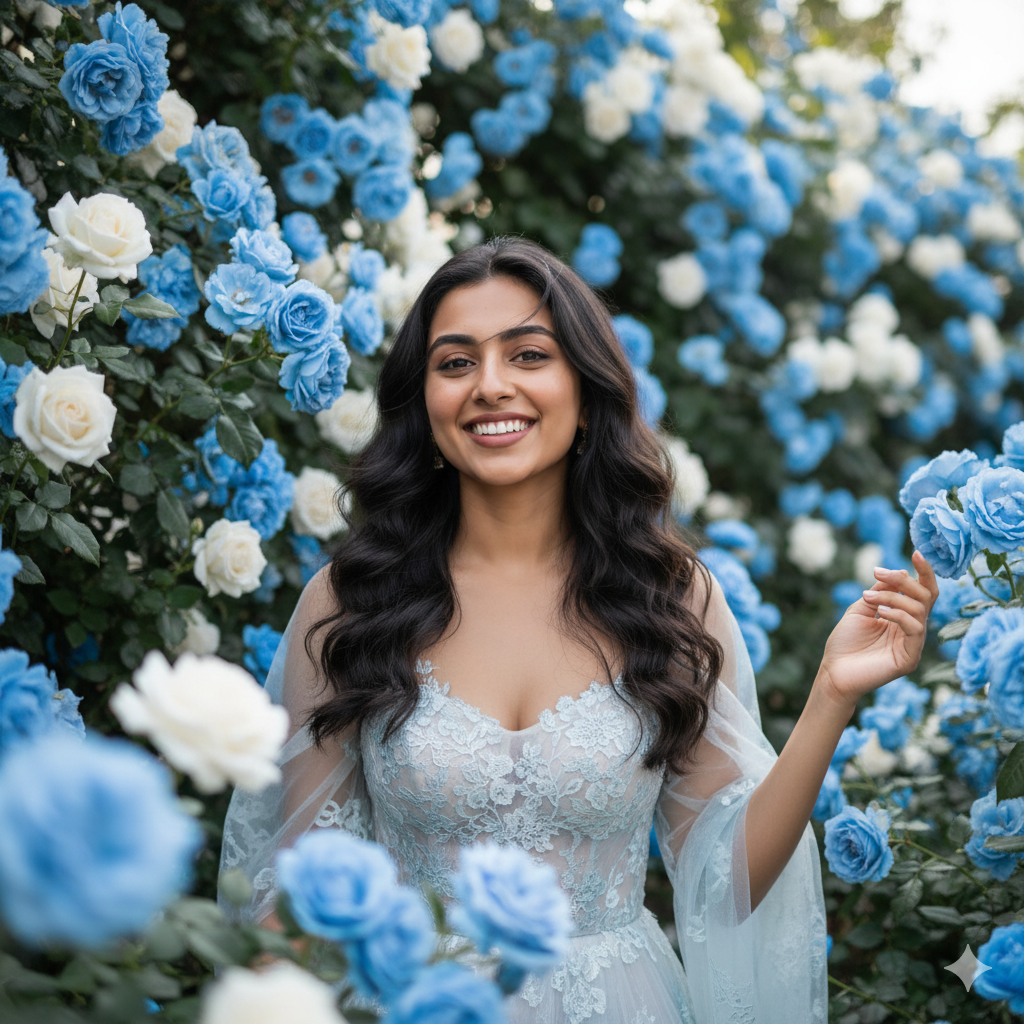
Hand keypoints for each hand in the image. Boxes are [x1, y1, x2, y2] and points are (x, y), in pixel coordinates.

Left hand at [817, 550, 938, 711]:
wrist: (833, 671)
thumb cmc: (845, 642)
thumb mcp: (861, 608)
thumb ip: (880, 591)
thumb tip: (899, 571)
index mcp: (903, 616)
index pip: (923, 592)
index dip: (924, 572)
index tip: (916, 552)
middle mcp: (912, 629)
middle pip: (926, 597)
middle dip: (903, 580)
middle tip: (877, 573)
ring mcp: (913, 644)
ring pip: (919, 610)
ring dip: (893, 597)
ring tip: (868, 598)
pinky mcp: (910, 658)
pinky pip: (915, 629)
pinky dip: (899, 615)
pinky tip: (880, 613)